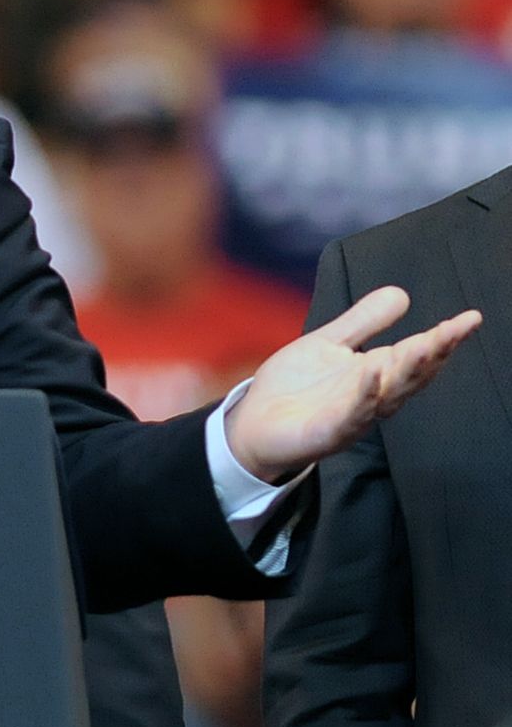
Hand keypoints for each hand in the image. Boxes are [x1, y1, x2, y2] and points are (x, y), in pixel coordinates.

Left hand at [226, 285, 479, 482]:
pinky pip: (351, 415)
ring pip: (389, 395)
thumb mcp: (328, 344)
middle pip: (411, 374)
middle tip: (458, 329)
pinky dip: (364, 395)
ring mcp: (353, 416)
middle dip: (434, 352)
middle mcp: (372, 396)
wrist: (254, 423)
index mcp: (375, 373)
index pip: (416, 353)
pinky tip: (372, 373)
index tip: (470, 317)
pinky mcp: (328, 433)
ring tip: (426, 345)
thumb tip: (402, 293)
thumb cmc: (296, 386)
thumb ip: (363, 322)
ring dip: (408, 371)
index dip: (443, 338)